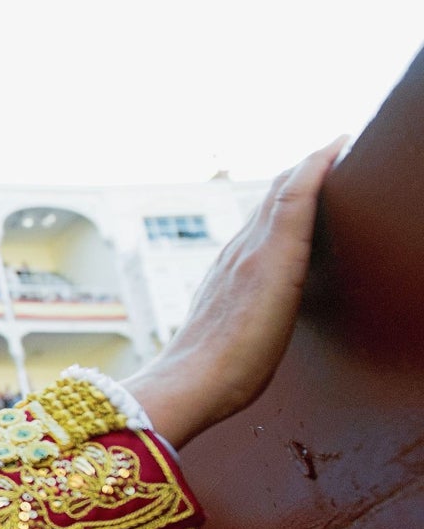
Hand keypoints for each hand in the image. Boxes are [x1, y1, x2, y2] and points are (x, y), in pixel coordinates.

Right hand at [124, 137, 347, 448]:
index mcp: (226, 275)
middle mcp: (237, 254)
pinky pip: (296, 198)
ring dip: (309, 166)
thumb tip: (222, 351)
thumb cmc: (206, 377)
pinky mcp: (274, 255)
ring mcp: (254, 251)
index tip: (301, 177)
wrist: (192, 381)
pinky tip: (336, 149)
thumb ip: (228, 332)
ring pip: (283, 192)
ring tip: (335, 147)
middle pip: (270, 200)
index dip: (281, 198)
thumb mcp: (220, 345)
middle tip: (327, 151)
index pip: (258, 225)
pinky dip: (315, 169)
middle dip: (298, 174)